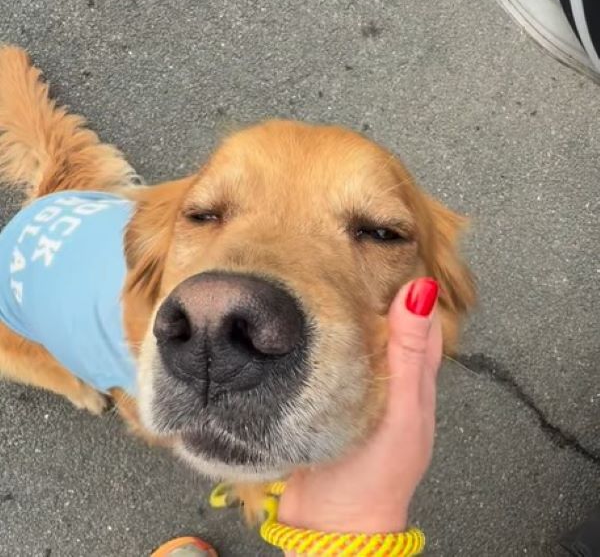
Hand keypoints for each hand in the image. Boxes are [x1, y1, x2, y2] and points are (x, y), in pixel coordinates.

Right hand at [278, 277, 441, 542]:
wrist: (330, 524)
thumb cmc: (375, 475)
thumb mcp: (400, 412)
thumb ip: (409, 354)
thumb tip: (420, 291)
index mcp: (414, 378)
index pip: (418, 318)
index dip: (408, 283)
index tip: (384, 246)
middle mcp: (385, 377)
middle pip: (381, 321)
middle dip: (366, 288)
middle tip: (340, 252)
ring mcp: (353, 386)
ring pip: (349, 334)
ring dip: (338, 308)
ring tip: (315, 274)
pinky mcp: (321, 394)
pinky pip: (322, 354)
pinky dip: (316, 333)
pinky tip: (297, 318)